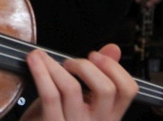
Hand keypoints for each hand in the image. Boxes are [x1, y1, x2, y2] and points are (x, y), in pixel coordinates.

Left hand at [21, 44, 137, 120]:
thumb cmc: (57, 115)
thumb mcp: (81, 97)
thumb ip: (99, 73)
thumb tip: (114, 48)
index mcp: (109, 115)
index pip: (128, 90)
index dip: (114, 67)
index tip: (95, 55)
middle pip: (105, 89)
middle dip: (85, 66)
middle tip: (68, 62)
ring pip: (72, 88)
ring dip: (54, 65)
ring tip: (42, 58)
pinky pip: (50, 96)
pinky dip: (41, 72)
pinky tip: (34, 61)